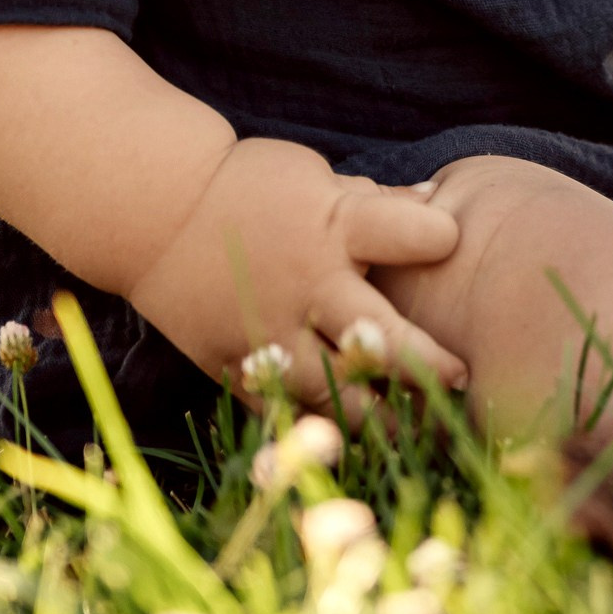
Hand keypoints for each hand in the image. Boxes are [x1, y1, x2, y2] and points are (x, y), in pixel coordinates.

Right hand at [126, 135, 466, 406]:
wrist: (152, 214)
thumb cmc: (246, 186)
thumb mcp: (313, 175)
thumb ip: (375, 201)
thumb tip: (440, 203)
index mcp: (334, 226)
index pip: (411, 234)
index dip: (438, 237)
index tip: (452, 244)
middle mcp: (308, 285)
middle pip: (383, 338)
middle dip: (428, 365)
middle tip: (460, 377)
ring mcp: (270, 333)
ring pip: (335, 392)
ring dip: (381, 416)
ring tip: (414, 428)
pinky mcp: (236, 366)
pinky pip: (283, 410)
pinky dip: (315, 428)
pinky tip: (348, 438)